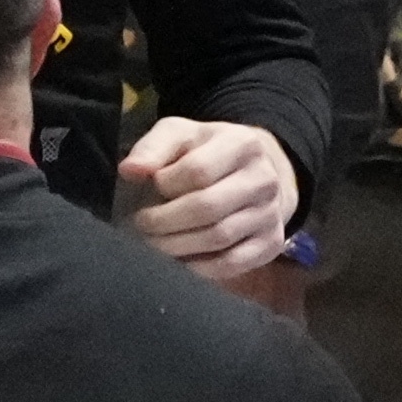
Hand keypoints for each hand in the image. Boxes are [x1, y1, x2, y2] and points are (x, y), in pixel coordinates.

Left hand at [121, 117, 297, 278]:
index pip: (198, 170)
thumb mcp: (180, 134)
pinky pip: (234, 263)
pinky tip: (179, 261)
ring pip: (219, 237)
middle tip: (141, 225)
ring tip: (153, 242)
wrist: (257, 171)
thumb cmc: (207, 151)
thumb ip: (153, 148)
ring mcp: (271, 213)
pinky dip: (201, 267)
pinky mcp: (272, 243)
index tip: (151, 186)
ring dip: (178, 245)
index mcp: (242, 144)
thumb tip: (130, 171)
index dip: (166, 183)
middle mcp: (264, 179)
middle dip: (165, 220)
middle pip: (208, 207)